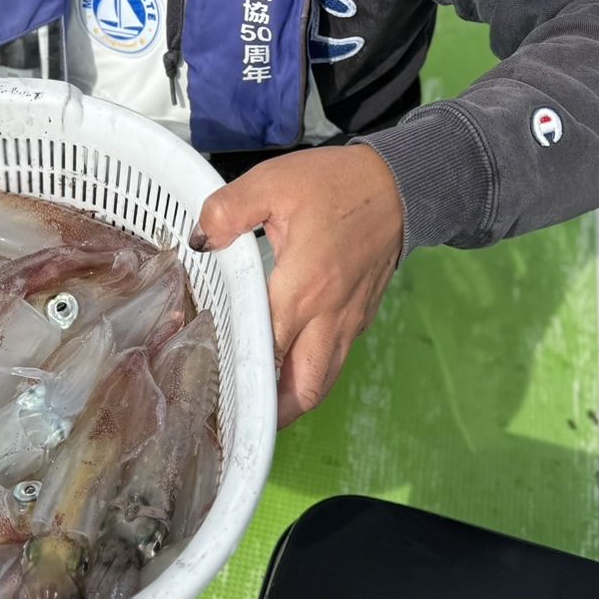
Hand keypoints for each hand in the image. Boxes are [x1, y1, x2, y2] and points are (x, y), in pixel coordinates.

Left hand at [192, 144, 405, 427]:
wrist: (399, 183)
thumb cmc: (335, 184)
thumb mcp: (272, 183)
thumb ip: (227, 212)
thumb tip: (199, 241)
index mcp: (301, 291)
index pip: (266, 354)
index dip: (240, 377)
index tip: (212, 394)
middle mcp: (328, 317)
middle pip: (303, 388)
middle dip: (273, 412)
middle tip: (240, 415)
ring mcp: (350, 320)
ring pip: (324, 379)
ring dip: (295, 398)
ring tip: (263, 404)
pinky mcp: (362, 313)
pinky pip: (337, 356)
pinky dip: (314, 371)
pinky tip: (292, 360)